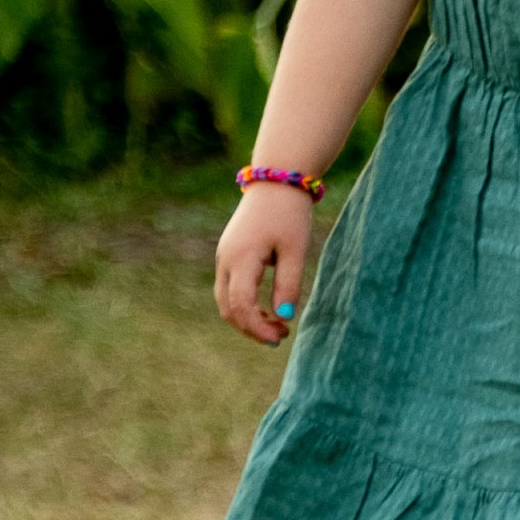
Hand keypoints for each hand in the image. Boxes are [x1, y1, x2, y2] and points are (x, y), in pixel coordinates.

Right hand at [215, 182, 316, 347]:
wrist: (276, 182)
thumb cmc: (289, 214)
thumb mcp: (296, 249)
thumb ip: (289, 283)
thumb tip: (284, 317)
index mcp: (241, 258)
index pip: (240, 305)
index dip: (257, 327)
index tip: (279, 337)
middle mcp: (225, 260)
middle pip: (228, 308)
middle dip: (251, 328)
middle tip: (280, 337)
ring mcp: (223, 258)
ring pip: (225, 301)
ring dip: (247, 319)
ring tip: (277, 327)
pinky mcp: (228, 256)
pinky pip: (229, 289)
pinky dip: (244, 305)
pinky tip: (267, 311)